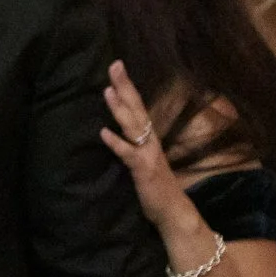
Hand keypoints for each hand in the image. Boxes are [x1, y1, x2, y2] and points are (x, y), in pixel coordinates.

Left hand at [100, 59, 204, 247]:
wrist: (172, 211)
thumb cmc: (154, 185)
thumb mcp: (140, 159)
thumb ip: (131, 142)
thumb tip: (113, 127)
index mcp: (148, 137)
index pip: (137, 106)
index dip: (127, 86)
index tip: (117, 66)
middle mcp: (150, 141)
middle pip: (137, 108)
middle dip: (125, 87)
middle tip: (114, 65)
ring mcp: (148, 154)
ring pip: (133, 127)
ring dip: (120, 109)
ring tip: (107, 91)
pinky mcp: (143, 170)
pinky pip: (128, 154)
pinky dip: (117, 143)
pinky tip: (104, 133)